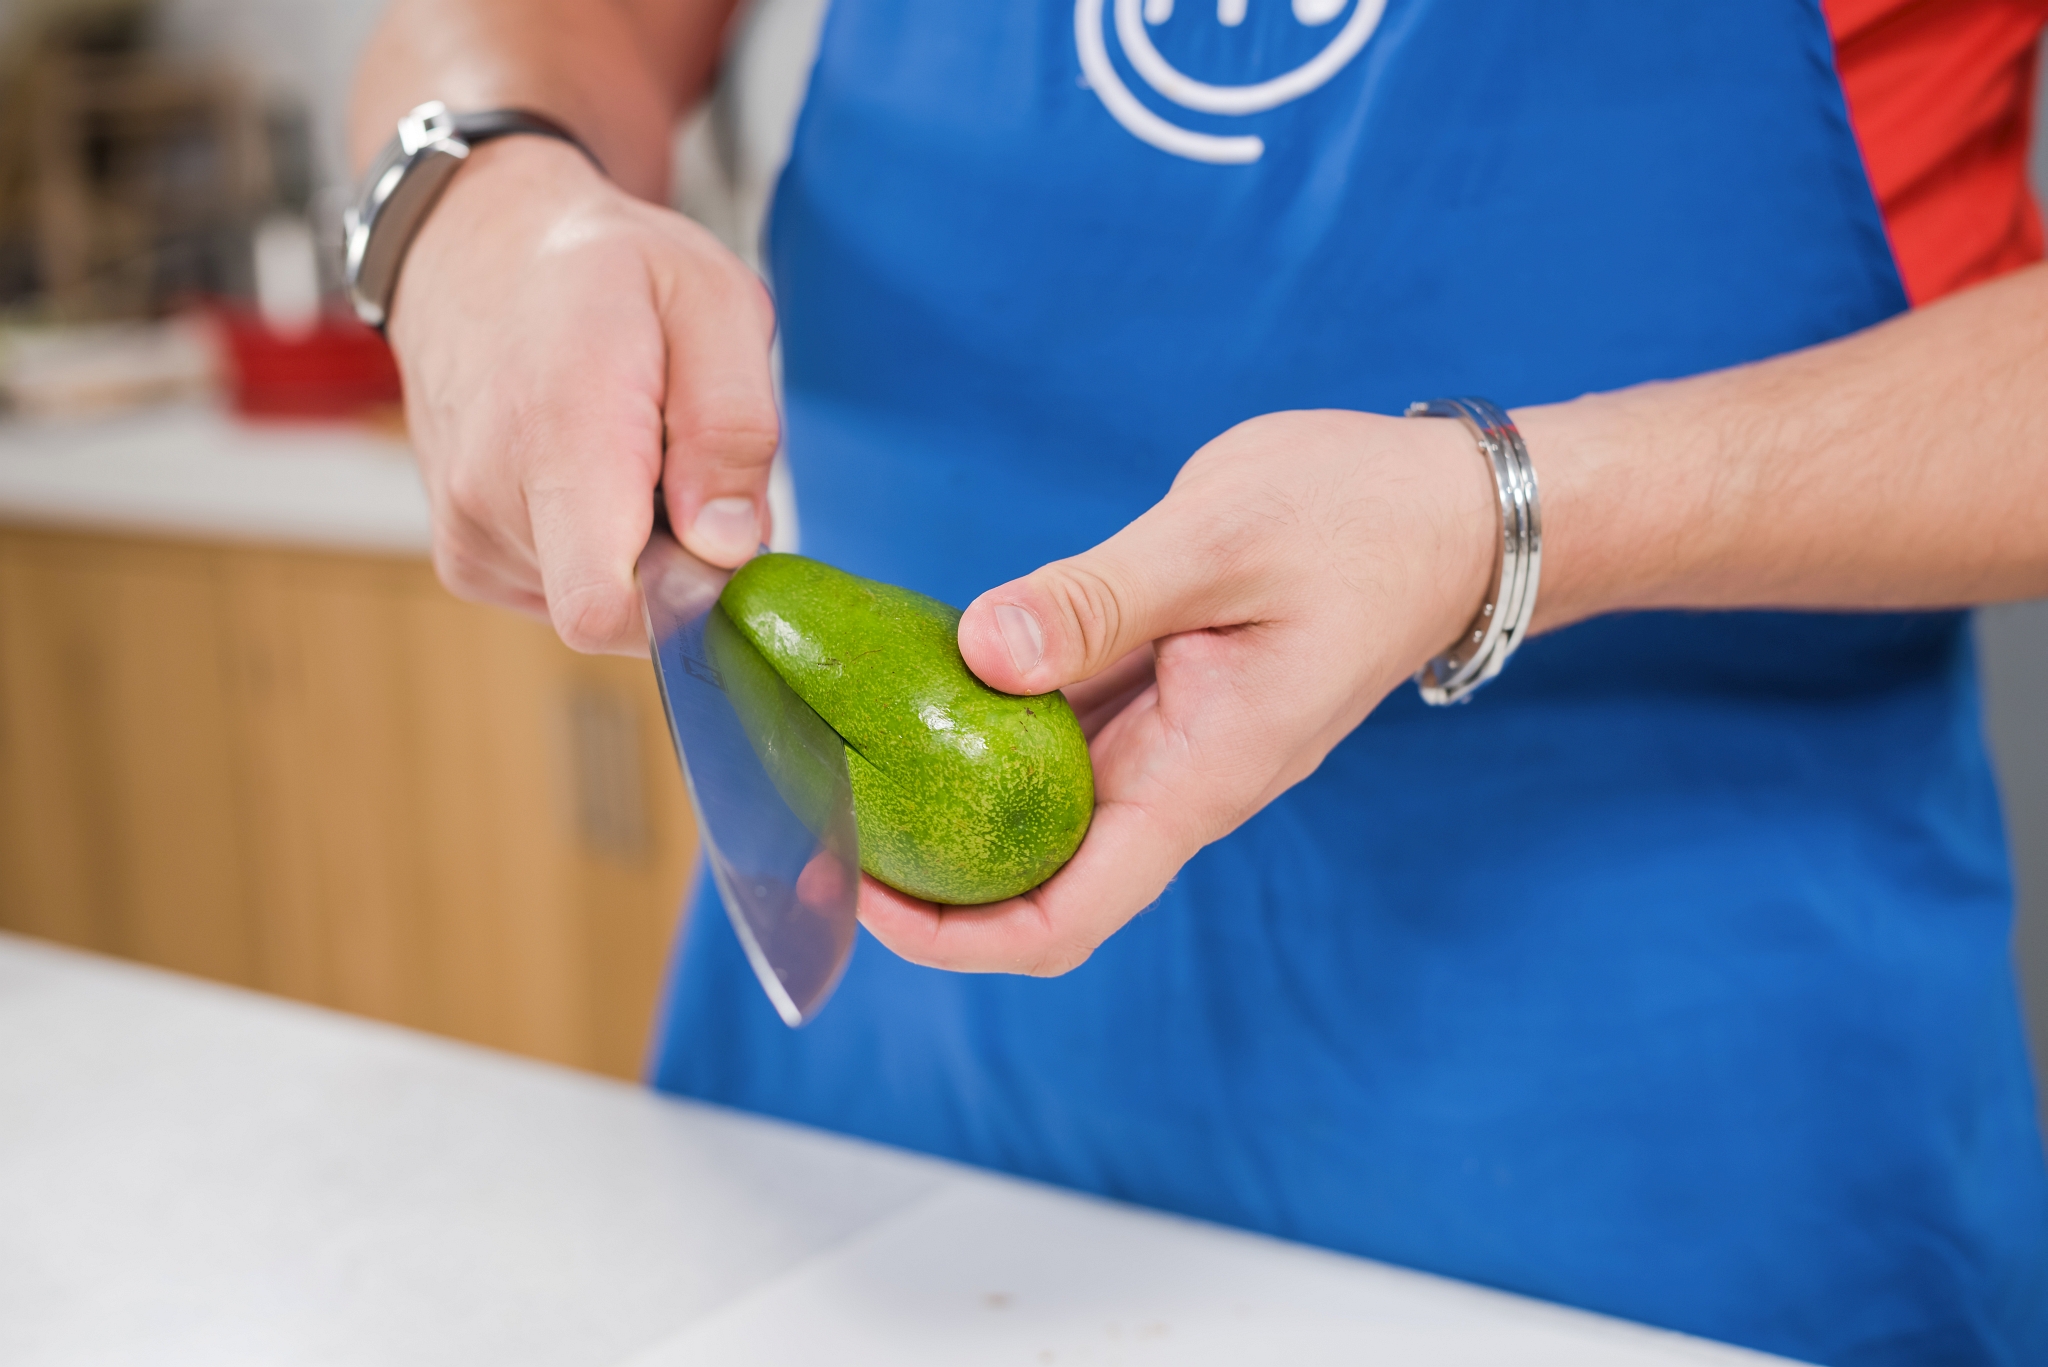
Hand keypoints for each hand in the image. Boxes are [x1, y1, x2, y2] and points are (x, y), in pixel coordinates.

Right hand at [387, 136, 778, 653]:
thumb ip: (733, 424)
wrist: (475, 247)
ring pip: (601, 604)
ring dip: (643, 546)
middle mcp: (490, 499)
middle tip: (682, 456)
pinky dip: (601, 548)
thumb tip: (727, 545)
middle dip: (682, 557)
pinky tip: (592, 473)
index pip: (604, 608)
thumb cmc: (602, 267)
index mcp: (558, 435)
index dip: (687, 605)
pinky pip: (567, 592)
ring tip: (628, 448)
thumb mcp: (713, 301)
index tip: (721, 539)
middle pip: (627, 610)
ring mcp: (468, 537)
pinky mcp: (466, 559)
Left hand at [856, 409, 1497, 973]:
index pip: (1066, 916)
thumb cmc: (1360, 525)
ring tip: (841, 760)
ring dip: (943, 803)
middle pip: (1031, 883)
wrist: (1446, 511)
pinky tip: (919, 685)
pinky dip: (982, 724)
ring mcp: (1165, 743)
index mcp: (1198, 779)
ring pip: (1033, 810)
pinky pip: (1053, 735)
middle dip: (925, 878)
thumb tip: (983, 651)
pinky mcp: (1156, 694)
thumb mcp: (1222, 543)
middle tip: (818, 820)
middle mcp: (1173, 782)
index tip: (866, 898)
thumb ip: (1101, 600)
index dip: (955, 937)